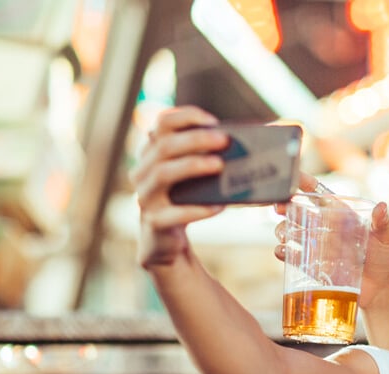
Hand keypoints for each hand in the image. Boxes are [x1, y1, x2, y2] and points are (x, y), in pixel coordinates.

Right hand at [131, 106, 229, 267]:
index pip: (161, 123)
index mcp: (151, 153)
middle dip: (196, 139)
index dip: (185, 117)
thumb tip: (246, 143)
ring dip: (193, 166)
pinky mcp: (154, 222)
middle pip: (164, 146)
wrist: (167, 242)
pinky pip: (173, 213)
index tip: (213, 121)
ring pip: (162, 173)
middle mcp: (142, 171)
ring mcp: (145, 197)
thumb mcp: (193, 177)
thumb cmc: (186, 202)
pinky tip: (218, 206)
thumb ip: (208, 157)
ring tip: (220, 165)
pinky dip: (197, 209)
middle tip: (224, 140)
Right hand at [273, 173, 388, 308]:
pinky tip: (284, 251)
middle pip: (298, 211)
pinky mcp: (311, 263)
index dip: (305, 183)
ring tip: (283, 233)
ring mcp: (316, 244)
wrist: (378, 287)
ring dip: (282, 229)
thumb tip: (382, 206)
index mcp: (341, 214)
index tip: (294, 177)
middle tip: (279, 207)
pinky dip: (283, 251)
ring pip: (290, 231)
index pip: (321, 195)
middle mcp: (325, 227)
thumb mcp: (386, 236)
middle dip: (284, 206)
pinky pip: (290, 255)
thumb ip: (383, 222)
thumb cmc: (383, 257)